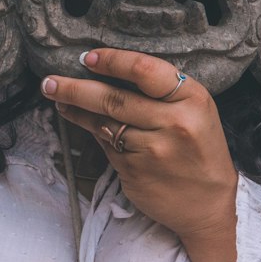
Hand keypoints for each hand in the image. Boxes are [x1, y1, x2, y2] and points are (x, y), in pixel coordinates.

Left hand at [42, 48, 240, 261]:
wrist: (210, 204)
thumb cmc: (200, 148)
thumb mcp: (196, 110)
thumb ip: (163, 91)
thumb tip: (108, 71)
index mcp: (192, 98)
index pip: (145, 70)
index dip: (112, 61)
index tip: (88, 57)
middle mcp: (173, 123)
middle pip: (114, 99)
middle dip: (75, 88)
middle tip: (50, 82)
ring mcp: (152, 150)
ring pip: (103, 123)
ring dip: (75, 110)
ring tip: (58, 99)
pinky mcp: (135, 172)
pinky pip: (106, 145)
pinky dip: (93, 132)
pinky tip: (84, 124)